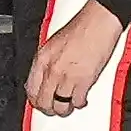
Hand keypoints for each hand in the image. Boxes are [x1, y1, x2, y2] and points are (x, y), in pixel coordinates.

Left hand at [24, 0, 126, 115]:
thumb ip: (47, 63)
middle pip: (43, 102)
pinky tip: (81, 98)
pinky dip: (79, 103)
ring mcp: (67, 76)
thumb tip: (44, 80)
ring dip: (64, 108)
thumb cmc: (80, 28)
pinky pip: (77, 102)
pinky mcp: (84, 81)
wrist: (99, 22)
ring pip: (59, 106)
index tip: (40, 102)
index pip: (31, 89)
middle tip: (54, 108)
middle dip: (49, 109)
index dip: (35, 100)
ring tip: (69, 105)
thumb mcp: (53, 44)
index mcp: (42, 59)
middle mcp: (52, 69)